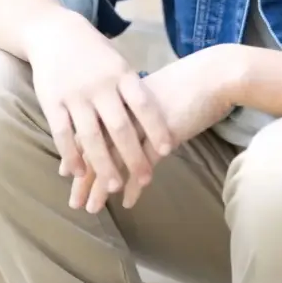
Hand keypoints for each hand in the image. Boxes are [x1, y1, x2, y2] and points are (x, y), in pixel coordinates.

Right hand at [25, 7, 172, 193]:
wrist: (54, 32)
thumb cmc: (94, 51)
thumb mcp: (118, 62)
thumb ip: (132, 88)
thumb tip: (158, 116)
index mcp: (121, 73)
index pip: (143, 104)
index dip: (156, 127)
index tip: (167, 149)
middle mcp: (99, 85)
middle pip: (120, 127)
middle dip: (134, 155)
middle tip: (146, 178)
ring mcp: (74, 95)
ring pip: (91, 136)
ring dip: (104, 163)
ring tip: (116, 186)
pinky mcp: (52, 102)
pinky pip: (62, 133)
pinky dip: (71, 156)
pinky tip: (80, 173)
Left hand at [67, 43, 243, 212]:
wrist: (216, 74)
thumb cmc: (187, 82)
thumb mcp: (152, 92)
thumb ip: (134, 107)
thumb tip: (123, 123)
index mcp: (118, 99)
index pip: (90, 130)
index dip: (77, 154)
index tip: (65, 173)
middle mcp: (125, 110)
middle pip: (96, 148)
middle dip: (84, 178)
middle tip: (74, 201)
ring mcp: (143, 123)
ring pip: (115, 159)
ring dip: (102, 186)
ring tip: (93, 208)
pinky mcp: (162, 134)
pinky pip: (143, 163)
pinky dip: (134, 185)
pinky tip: (127, 202)